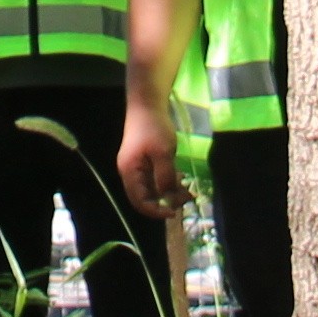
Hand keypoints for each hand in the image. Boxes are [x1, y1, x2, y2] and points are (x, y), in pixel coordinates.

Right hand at [114, 98, 180, 219]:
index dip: (156, 211)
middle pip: (145, 197)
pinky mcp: (145, 161)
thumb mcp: (163, 153)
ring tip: (187, 191)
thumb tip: (168, 198)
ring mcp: (137, 167)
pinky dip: (167, 182)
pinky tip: (181, 180)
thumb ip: (165, 177)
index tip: (175, 212)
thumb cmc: (154, 128)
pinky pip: (155, 179)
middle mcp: (130, 173)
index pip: (140, 202)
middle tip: (186, 199)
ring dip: (169, 192)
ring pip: (152, 189)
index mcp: (130, 172)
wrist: (147, 104)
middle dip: (165, 202)